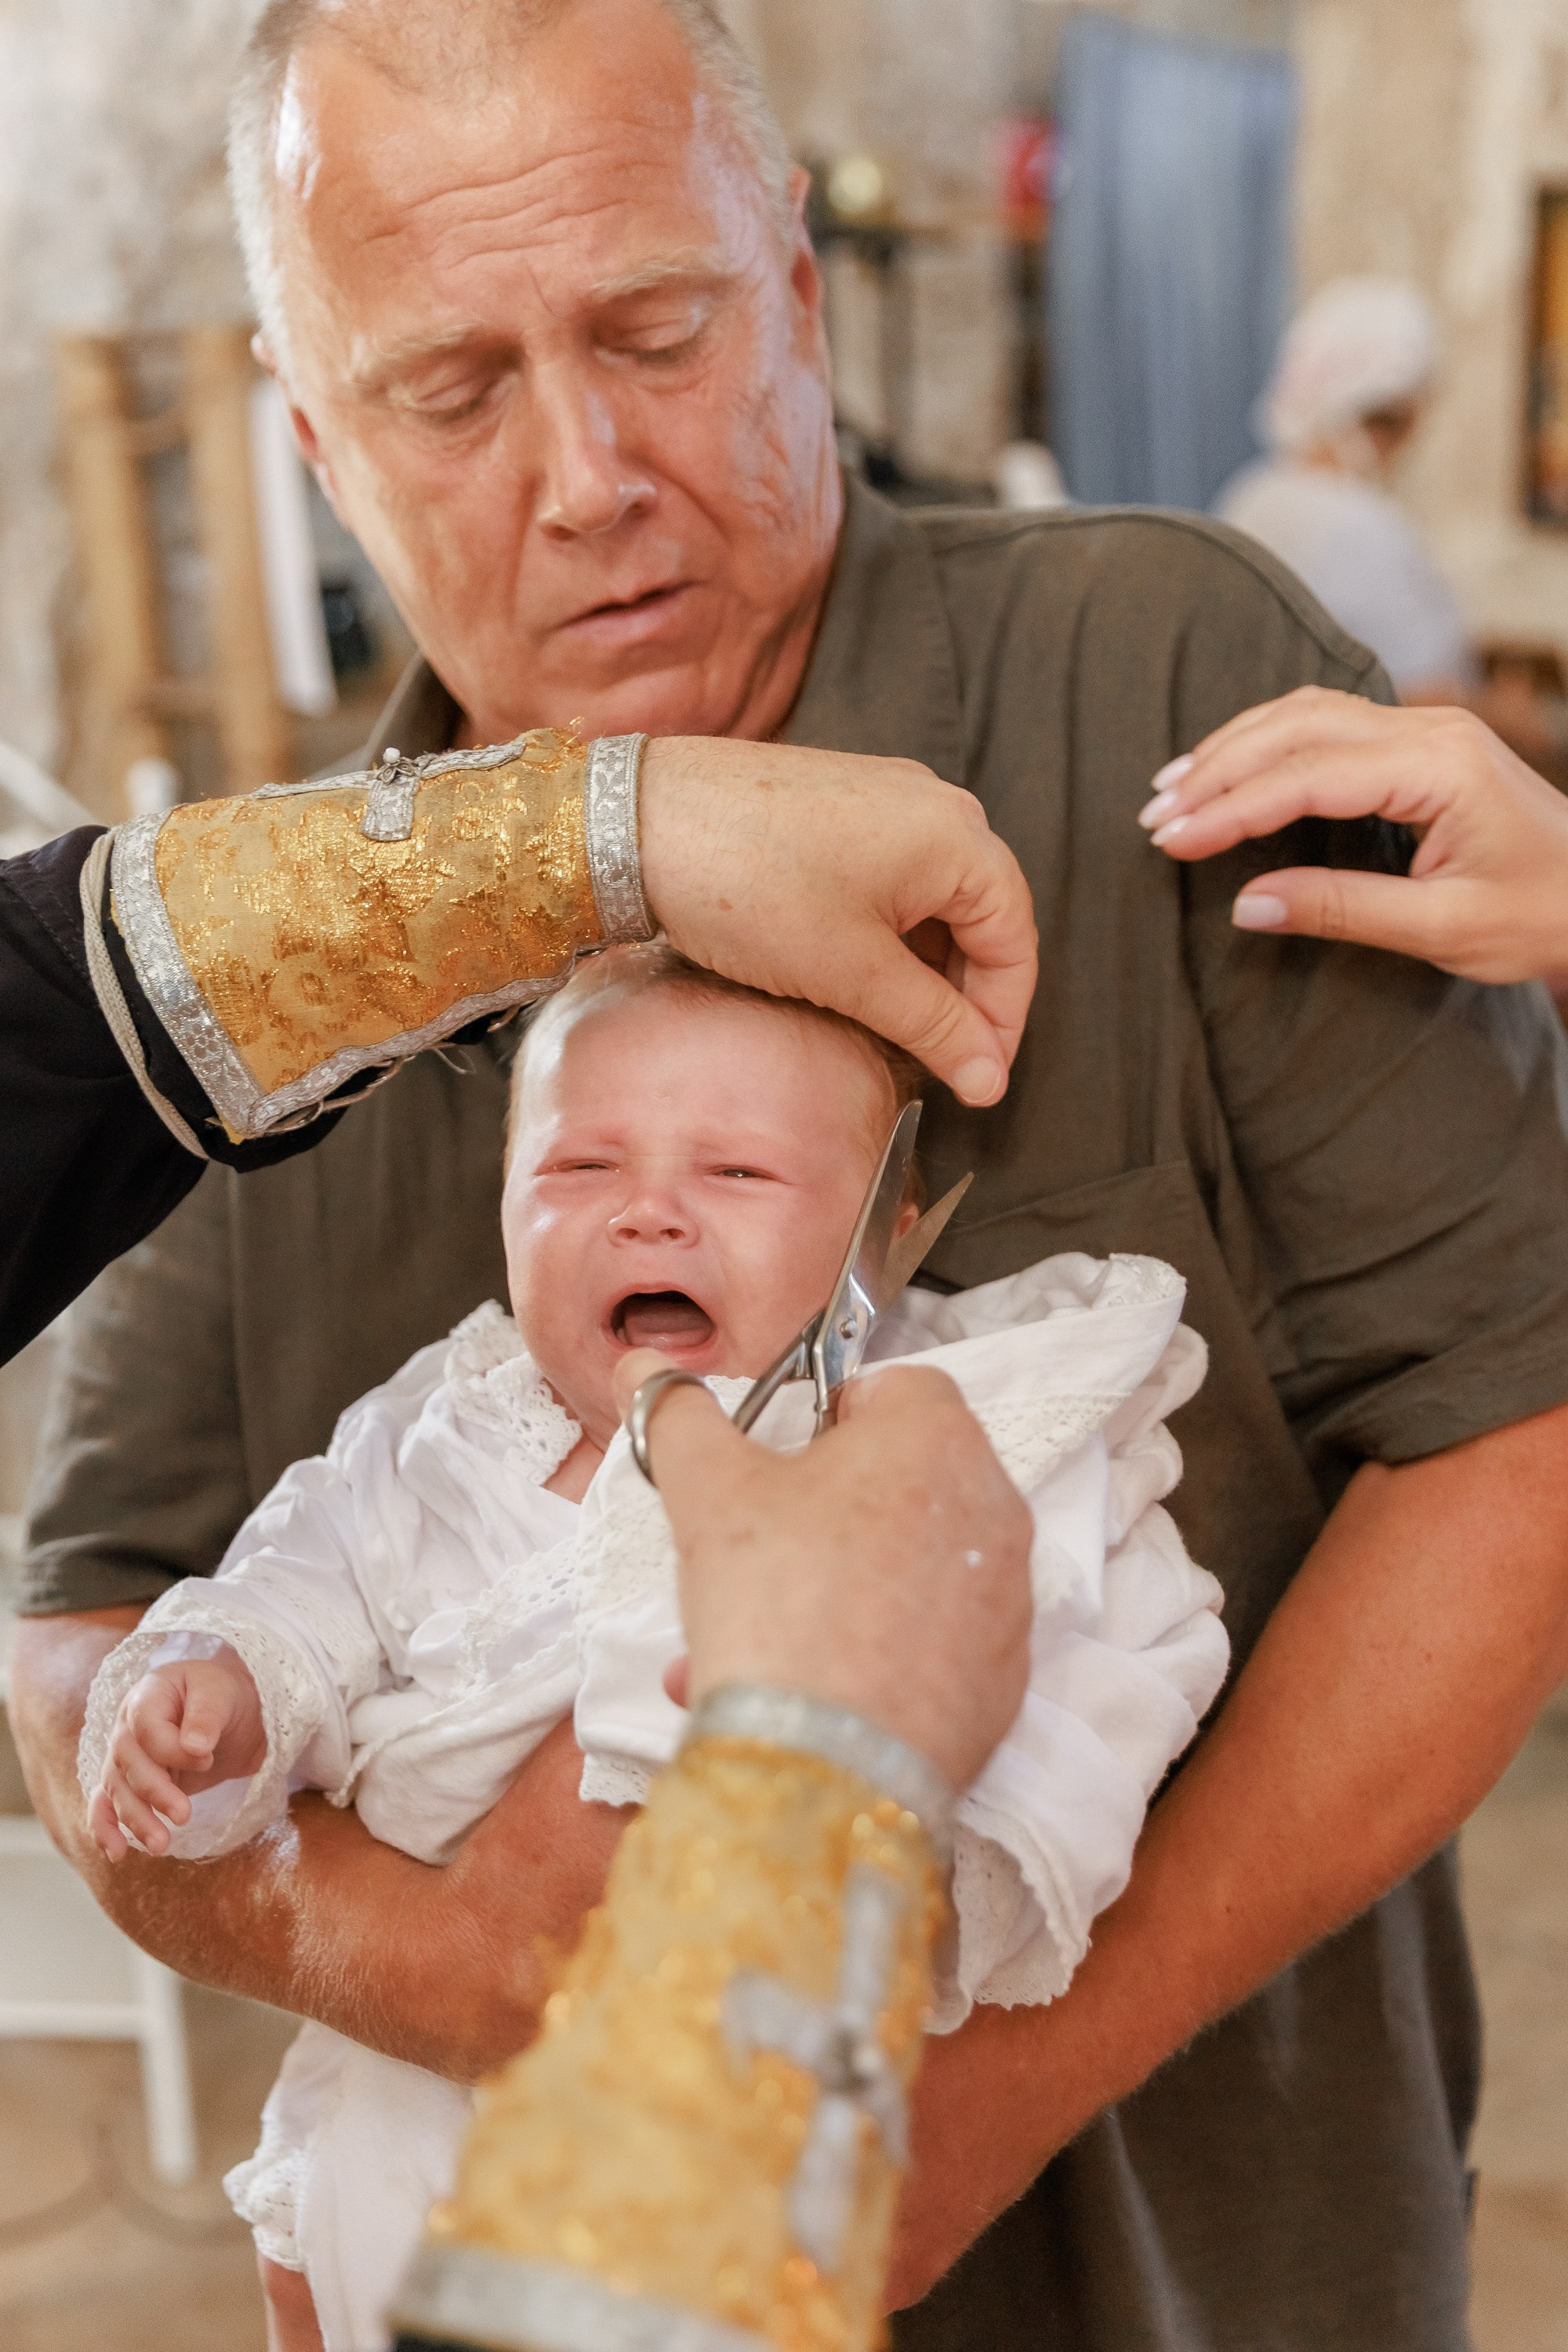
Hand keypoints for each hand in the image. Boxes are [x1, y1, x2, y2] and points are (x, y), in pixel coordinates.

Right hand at [87, 1652, 264, 1862]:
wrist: (230, 1712)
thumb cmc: (224, 1697)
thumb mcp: (222, 1693)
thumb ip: (207, 1715)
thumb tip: (194, 1746)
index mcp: (148, 1695)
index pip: (145, 1726)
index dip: (172, 1749)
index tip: (208, 1758)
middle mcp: (127, 1726)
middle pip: (126, 1762)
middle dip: (154, 1792)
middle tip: (184, 1815)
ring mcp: (124, 1757)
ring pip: (117, 1790)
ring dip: (135, 1820)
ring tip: (161, 1845)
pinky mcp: (130, 1783)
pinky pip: (105, 1805)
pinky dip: (105, 1829)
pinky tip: (116, 1853)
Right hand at [612, 1350, 1032, 1790]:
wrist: (823, 1760)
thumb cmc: (774, 1596)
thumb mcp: (707, 1489)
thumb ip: (679, 1415)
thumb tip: (642, 1369)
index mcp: (938, 1438)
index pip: (895, 1388)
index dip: (828, 1417)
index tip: (778, 1465)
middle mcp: (994, 1509)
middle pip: (902, 1484)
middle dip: (822, 1514)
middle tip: (756, 1555)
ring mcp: (1006, 1602)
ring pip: (908, 1571)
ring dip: (832, 1592)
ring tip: (748, 1643)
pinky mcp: (1001, 1684)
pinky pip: (930, 1648)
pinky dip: (872, 1658)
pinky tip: (799, 1693)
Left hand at [640, 739, 1036, 1108]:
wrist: (635, 818)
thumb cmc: (748, 885)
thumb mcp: (853, 973)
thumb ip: (933, 1026)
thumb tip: (989, 1078)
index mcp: (959, 836)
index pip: (1015, 942)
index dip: (1003, 1022)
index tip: (981, 1081)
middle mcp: (934, 804)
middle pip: (981, 918)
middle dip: (964, 997)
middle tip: (939, 1064)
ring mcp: (885, 797)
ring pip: (932, 901)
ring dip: (922, 969)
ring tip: (890, 1028)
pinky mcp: (838, 802)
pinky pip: (890, 877)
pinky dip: (887, 934)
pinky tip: (853, 975)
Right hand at [1138, 687, 1567, 982]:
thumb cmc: (1538, 916)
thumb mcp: (1441, 930)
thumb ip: (1341, 911)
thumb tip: (1245, 906)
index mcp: (1439, 768)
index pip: (1307, 776)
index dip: (1231, 809)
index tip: (1171, 841)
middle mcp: (1430, 731)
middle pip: (1295, 726)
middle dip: (1216, 769)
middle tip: (1154, 818)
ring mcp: (1426, 729)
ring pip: (1305, 713)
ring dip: (1233, 748)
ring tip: (1173, 791)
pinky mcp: (1420, 744)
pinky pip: (1326, 722)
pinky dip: (1267, 743)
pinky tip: (1229, 770)